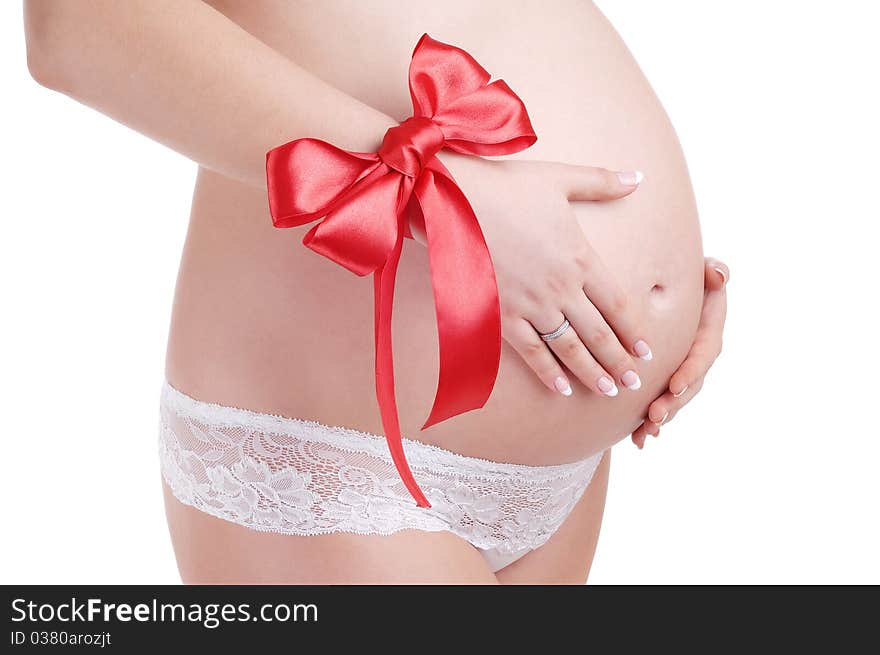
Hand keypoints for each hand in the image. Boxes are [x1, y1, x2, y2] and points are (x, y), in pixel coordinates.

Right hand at [436, 152, 652, 397]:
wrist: (450, 201)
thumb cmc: (505, 186)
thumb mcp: (559, 178)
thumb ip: (601, 182)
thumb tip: (639, 177)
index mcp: (579, 257)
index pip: (618, 304)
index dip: (635, 331)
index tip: (647, 351)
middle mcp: (560, 287)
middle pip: (599, 333)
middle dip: (620, 361)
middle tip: (636, 381)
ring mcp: (531, 305)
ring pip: (570, 348)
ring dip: (593, 372)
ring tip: (609, 391)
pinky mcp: (501, 315)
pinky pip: (531, 352)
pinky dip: (548, 373)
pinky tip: (563, 389)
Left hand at [631, 257, 728, 447]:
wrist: (664, 289)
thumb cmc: (684, 275)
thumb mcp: (700, 268)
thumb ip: (712, 271)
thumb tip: (719, 275)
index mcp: (708, 330)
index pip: (702, 353)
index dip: (691, 371)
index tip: (674, 384)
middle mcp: (698, 354)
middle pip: (690, 384)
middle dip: (674, 403)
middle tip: (655, 415)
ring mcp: (683, 369)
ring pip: (676, 399)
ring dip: (662, 417)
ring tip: (645, 432)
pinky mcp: (666, 378)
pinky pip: (661, 402)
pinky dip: (650, 423)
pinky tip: (639, 440)